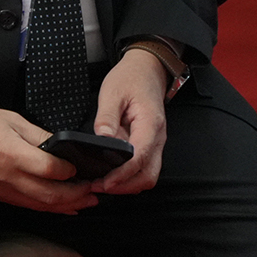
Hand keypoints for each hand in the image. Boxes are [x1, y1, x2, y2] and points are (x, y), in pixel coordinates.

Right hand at [0, 101, 96, 213]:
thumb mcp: (12, 120)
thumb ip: (39, 136)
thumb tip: (63, 150)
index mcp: (12, 154)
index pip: (52, 170)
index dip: (71, 171)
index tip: (82, 167)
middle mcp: (7, 177)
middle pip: (51, 195)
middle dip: (77, 195)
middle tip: (95, 191)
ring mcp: (1, 190)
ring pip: (41, 206)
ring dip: (67, 206)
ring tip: (86, 202)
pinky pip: (27, 206)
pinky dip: (48, 209)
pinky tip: (63, 207)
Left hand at [90, 49, 168, 195]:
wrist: (148, 69)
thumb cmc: (130, 78)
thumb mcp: (112, 92)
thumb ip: (107, 117)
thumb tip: (102, 139)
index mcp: (149, 125)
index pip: (139, 158)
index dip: (122, 175)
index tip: (104, 182)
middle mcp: (157, 138)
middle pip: (148, 175)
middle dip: (125, 186)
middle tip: (99, 187)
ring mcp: (156, 143)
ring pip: (148, 175)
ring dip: (128, 184)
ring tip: (102, 184)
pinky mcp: (149, 144)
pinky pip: (144, 167)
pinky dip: (130, 176)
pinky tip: (111, 174)